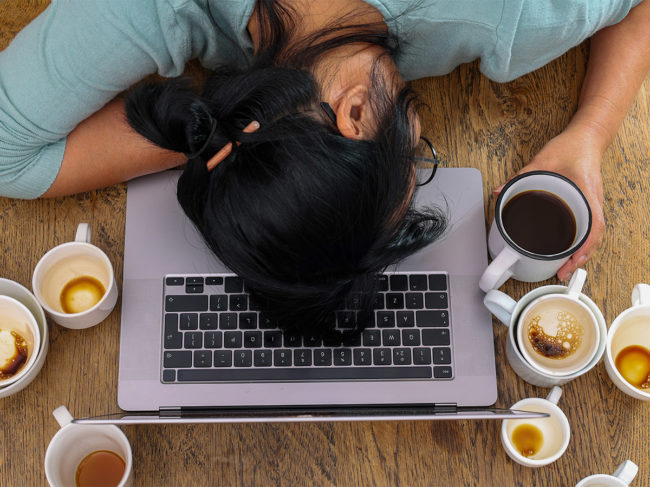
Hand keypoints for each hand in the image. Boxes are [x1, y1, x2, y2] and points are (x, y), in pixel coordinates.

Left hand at [494, 125, 605, 281]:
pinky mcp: (589, 204)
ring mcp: (593, 204)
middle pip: (595, 237)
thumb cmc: (571, 147)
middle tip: (563, 273)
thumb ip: (519, 177)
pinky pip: (590, 228)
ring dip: (582, 253)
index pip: (593, 226)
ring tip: (566, 268)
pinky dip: (582, 243)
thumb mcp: (542, 161)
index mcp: (586, 192)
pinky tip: (571, 252)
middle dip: (581, 258)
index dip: (583, 247)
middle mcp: (593, 201)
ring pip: (593, 235)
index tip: (571, 261)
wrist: (586, 137)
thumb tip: (499, 192)